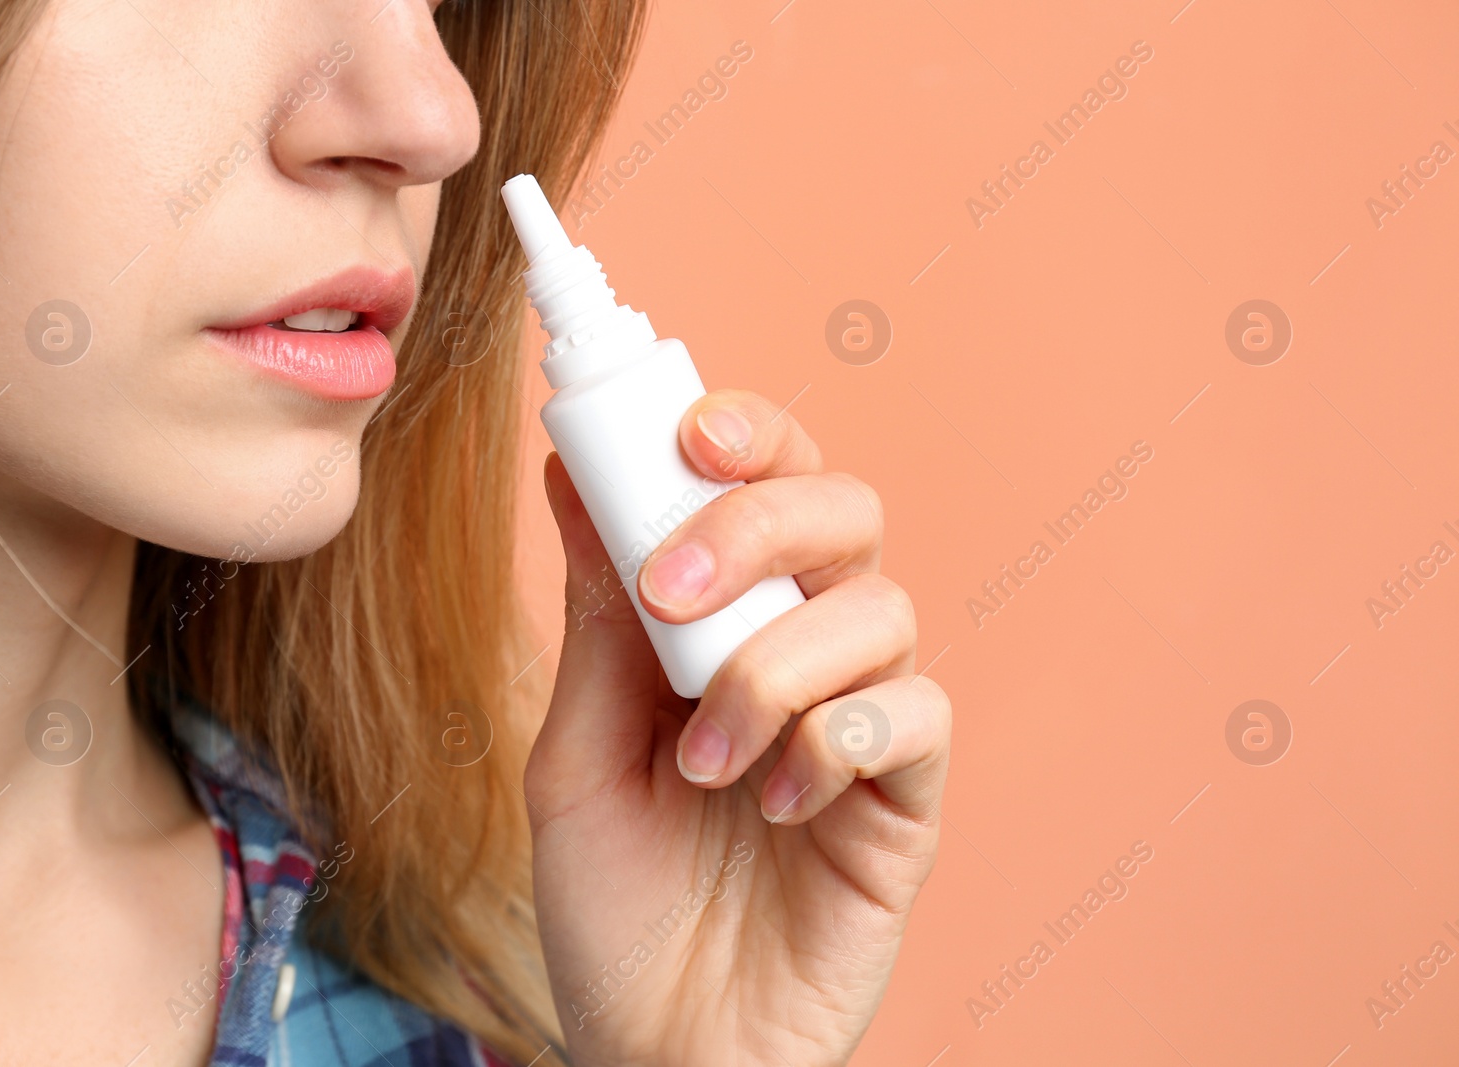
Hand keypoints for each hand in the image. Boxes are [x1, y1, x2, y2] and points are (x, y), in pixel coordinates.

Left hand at [527, 389, 950, 1066]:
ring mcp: (863, 723)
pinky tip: (775, 802)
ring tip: (704, 761)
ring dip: (776, 667)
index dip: (744, 433)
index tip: (685, 433)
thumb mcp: (576, 756)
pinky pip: (917, 714)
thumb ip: (595, 624)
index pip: (762, 483)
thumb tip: (567, 478)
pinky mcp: (908, 801)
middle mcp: (806, 651)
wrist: (665, 1054)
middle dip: (761, 523)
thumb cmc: (617, 910)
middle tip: (677, 595)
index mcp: (725, 625)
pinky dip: (841, 736)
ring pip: (880, 607)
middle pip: (843, 510)